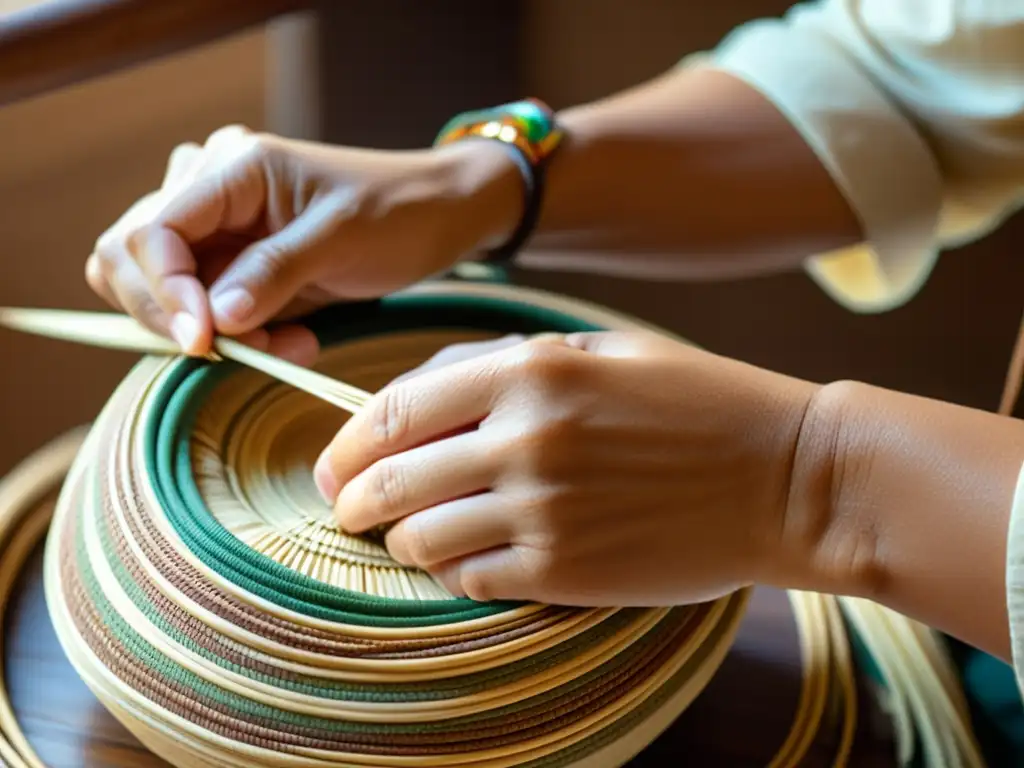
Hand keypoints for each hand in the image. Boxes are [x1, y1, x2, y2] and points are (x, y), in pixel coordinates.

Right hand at [86, 125, 520, 360]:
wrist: (441, 217)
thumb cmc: (400, 212)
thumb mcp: (341, 240)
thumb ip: (274, 273)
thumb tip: (214, 320)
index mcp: (232, 168)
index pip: (150, 232)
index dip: (165, 292)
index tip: (205, 342)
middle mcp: (211, 192)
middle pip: (132, 259)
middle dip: (180, 317)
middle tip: (250, 349)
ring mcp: (220, 230)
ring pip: (164, 291)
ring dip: (212, 333)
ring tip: (285, 344)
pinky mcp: (239, 266)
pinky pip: (207, 310)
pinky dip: (239, 337)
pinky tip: (293, 339)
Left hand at [313, 331, 817, 606]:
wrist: (785, 477)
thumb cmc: (697, 403)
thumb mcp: (604, 350)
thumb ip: (509, 361)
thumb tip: (425, 391)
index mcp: (531, 368)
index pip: (396, 409)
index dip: (349, 441)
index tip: (336, 463)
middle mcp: (525, 436)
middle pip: (392, 479)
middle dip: (354, 500)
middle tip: (347, 510)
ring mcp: (543, 508)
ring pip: (422, 538)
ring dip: (401, 541)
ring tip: (408, 538)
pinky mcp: (565, 571)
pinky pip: (471, 580)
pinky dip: (453, 575)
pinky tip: (465, 563)